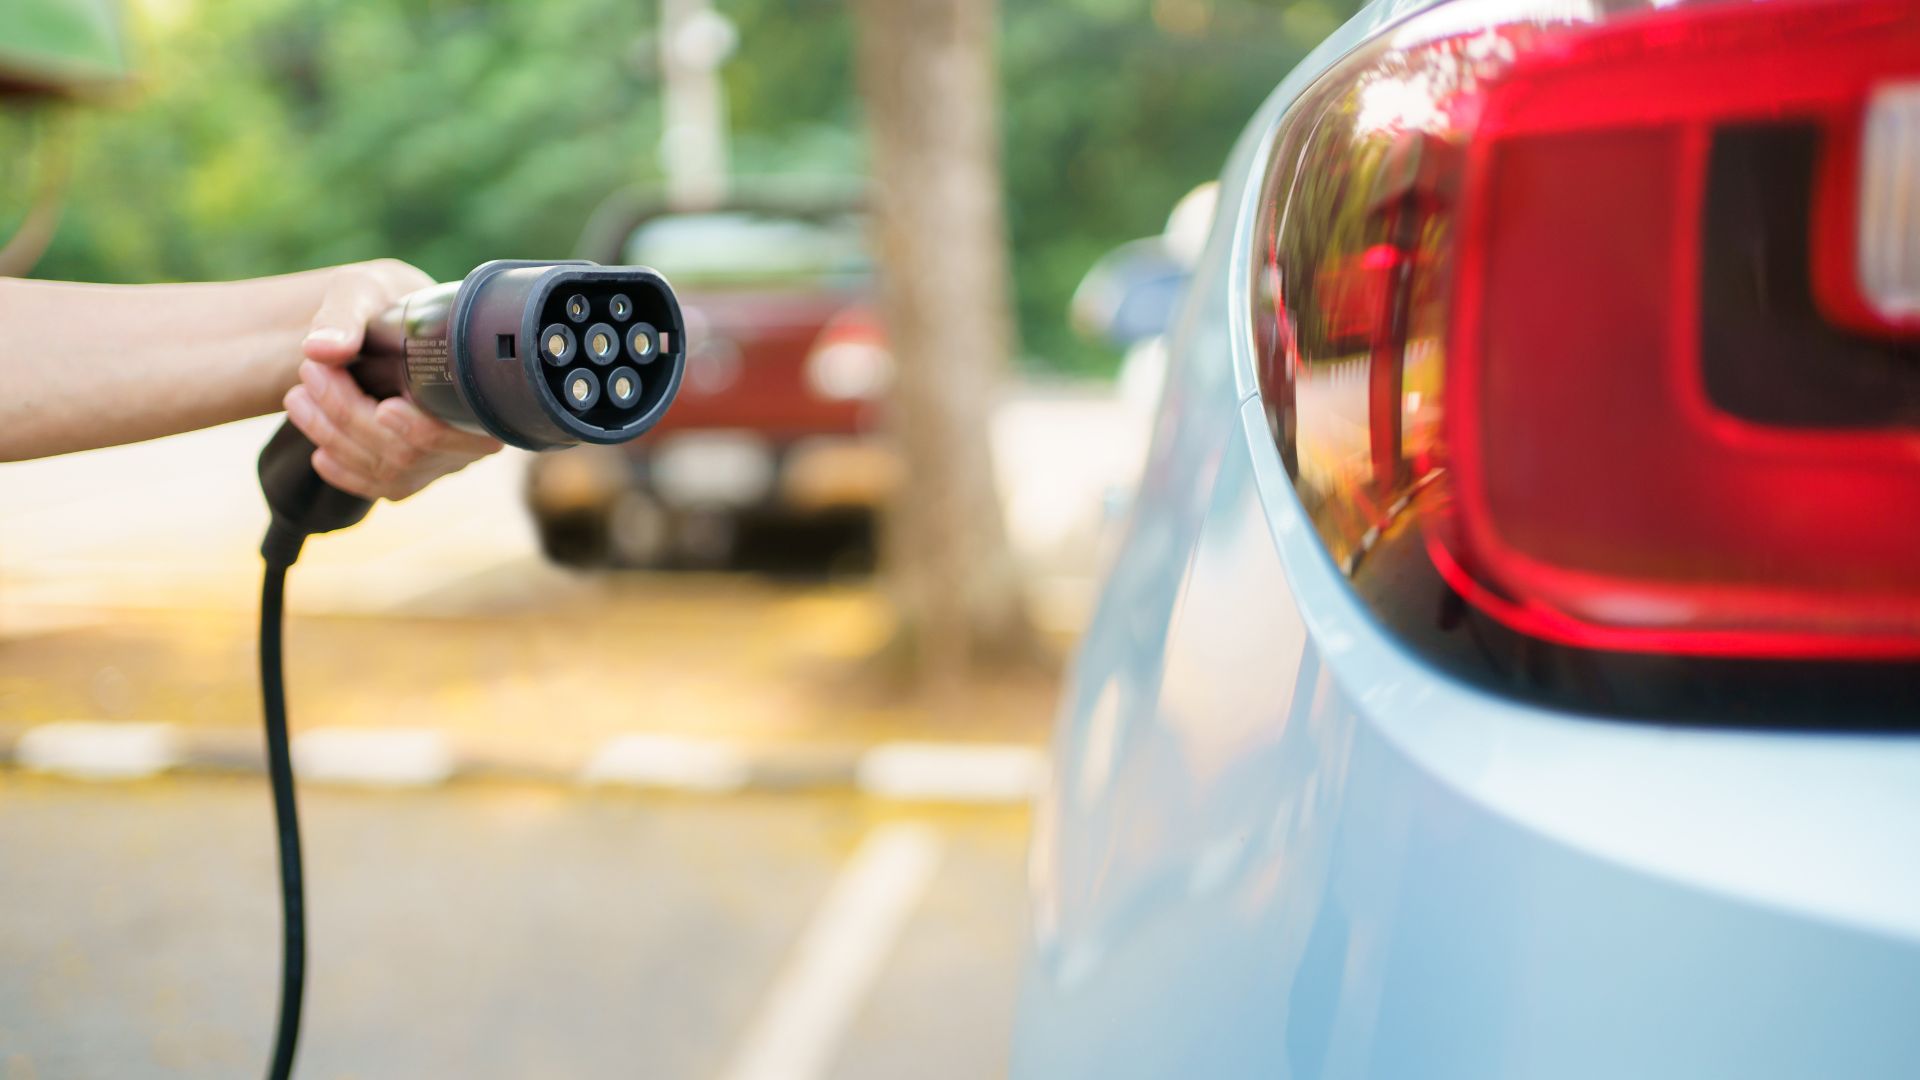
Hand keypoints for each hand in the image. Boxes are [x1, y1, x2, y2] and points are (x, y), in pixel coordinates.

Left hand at [282, 259, 503, 500]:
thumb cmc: (382, 300)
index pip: (463, 430)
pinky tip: (320, 452)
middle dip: (352, 416)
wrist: (383, 319)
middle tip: (310, 372)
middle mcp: (471, 436)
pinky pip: (382, 487)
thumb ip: (345, 314)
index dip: (423, 429)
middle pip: (412, 451)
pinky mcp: (414, 473)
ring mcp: (442, 460)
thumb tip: (321, 348)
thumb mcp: (364, 290)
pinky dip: (346, 473)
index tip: (385, 408)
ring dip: (336, 438)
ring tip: (297, 398)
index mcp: (481, 390)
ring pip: (391, 471)